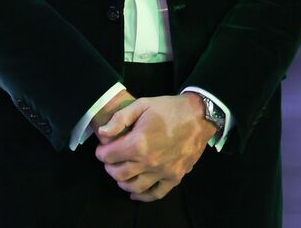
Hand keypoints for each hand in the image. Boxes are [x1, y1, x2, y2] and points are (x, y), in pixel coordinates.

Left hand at [94, 93, 216, 201]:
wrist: (198, 116)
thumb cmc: (169, 108)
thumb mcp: (142, 104)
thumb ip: (120, 119)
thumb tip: (102, 132)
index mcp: (139, 143)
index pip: (110, 156)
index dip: (101, 152)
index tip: (102, 149)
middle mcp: (149, 162)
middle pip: (119, 174)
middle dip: (109, 167)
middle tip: (109, 159)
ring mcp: (162, 172)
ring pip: (134, 186)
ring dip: (122, 182)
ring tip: (120, 173)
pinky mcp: (174, 177)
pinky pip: (156, 194)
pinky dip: (143, 196)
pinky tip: (135, 192)